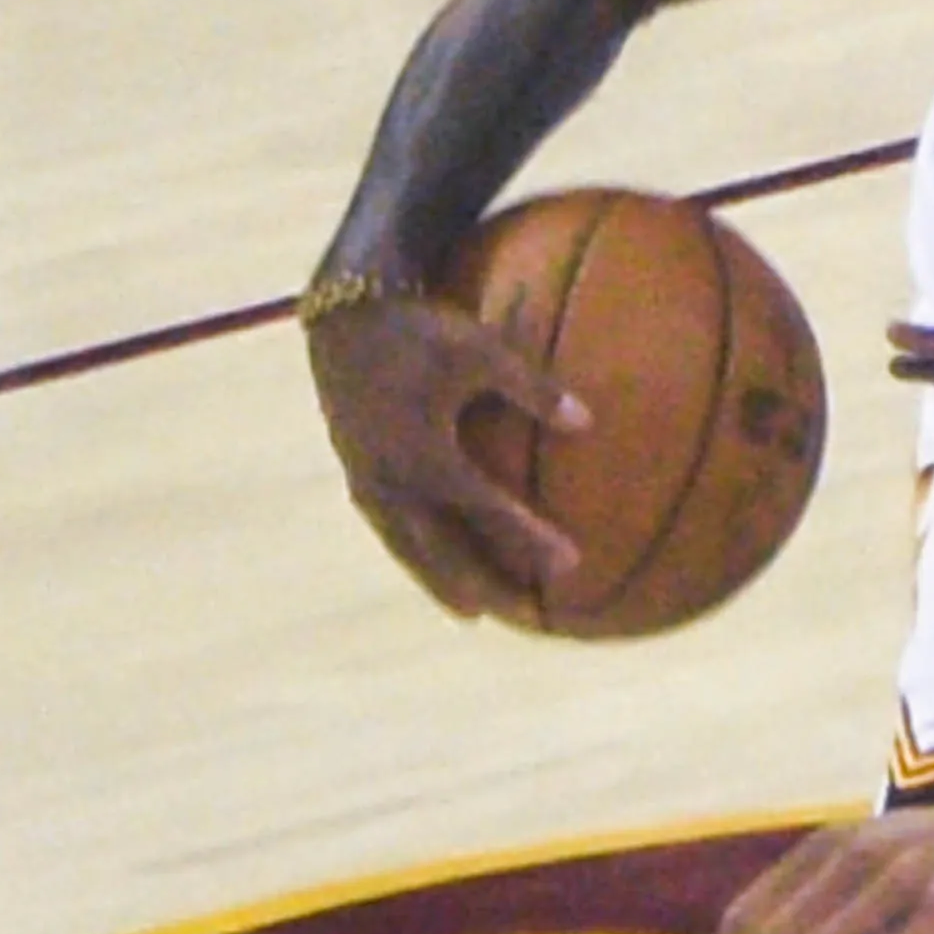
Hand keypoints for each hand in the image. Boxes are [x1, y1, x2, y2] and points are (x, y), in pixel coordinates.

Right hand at [307, 289, 585, 614]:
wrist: (346, 318)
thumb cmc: (421, 330)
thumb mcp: (480, 350)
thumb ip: (533, 388)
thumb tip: (587, 422)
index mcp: (426, 453)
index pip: (486, 510)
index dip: (528, 540)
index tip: (570, 564)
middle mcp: (394, 479)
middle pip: (442, 550)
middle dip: (483, 584)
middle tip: (523, 614)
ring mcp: (369, 482)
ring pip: (409, 548)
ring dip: (441, 581)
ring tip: (473, 612)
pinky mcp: (358, 476)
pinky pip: (391, 530)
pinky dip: (415, 555)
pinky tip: (433, 566)